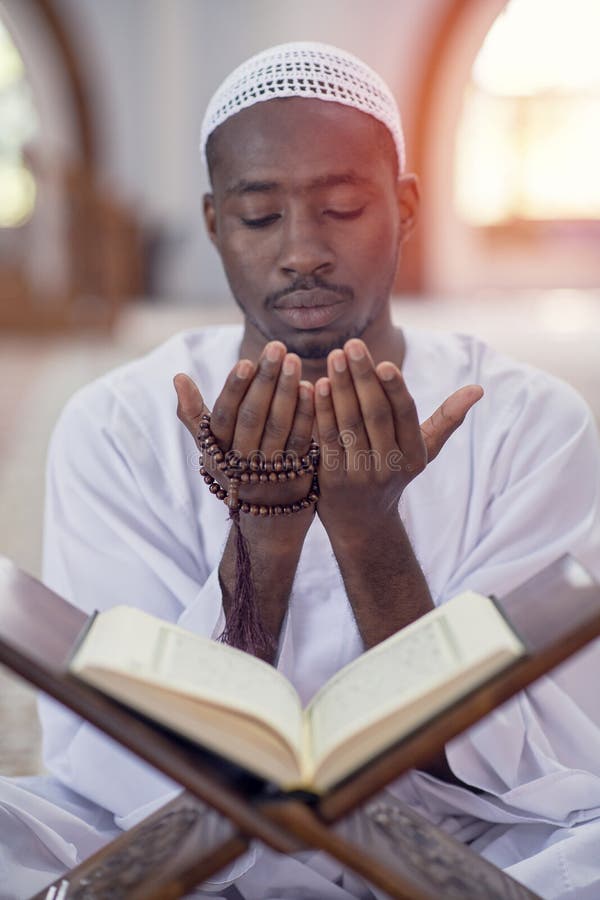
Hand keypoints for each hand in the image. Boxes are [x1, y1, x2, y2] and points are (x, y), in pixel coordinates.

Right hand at [174, 341, 315, 510]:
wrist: (267, 527)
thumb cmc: (237, 474)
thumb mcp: (212, 450)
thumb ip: (195, 414)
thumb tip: (178, 377)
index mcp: (218, 452)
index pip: (224, 416)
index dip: (234, 389)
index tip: (245, 361)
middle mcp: (241, 464)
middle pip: (253, 417)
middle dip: (265, 380)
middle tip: (277, 348)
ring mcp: (270, 472)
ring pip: (279, 428)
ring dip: (288, 392)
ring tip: (295, 361)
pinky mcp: (298, 478)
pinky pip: (303, 443)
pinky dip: (308, 415)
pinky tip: (314, 389)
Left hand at [314, 338, 482, 540]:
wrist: (363, 522)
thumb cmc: (393, 472)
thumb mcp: (422, 451)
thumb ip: (447, 419)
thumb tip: (478, 389)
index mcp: (414, 456)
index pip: (405, 416)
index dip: (395, 390)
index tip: (385, 362)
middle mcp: (389, 467)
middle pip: (375, 415)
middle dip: (362, 378)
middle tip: (351, 346)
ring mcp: (360, 475)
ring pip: (349, 424)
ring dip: (340, 388)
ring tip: (334, 357)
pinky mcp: (333, 479)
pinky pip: (326, 439)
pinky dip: (322, 411)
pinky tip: (317, 385)